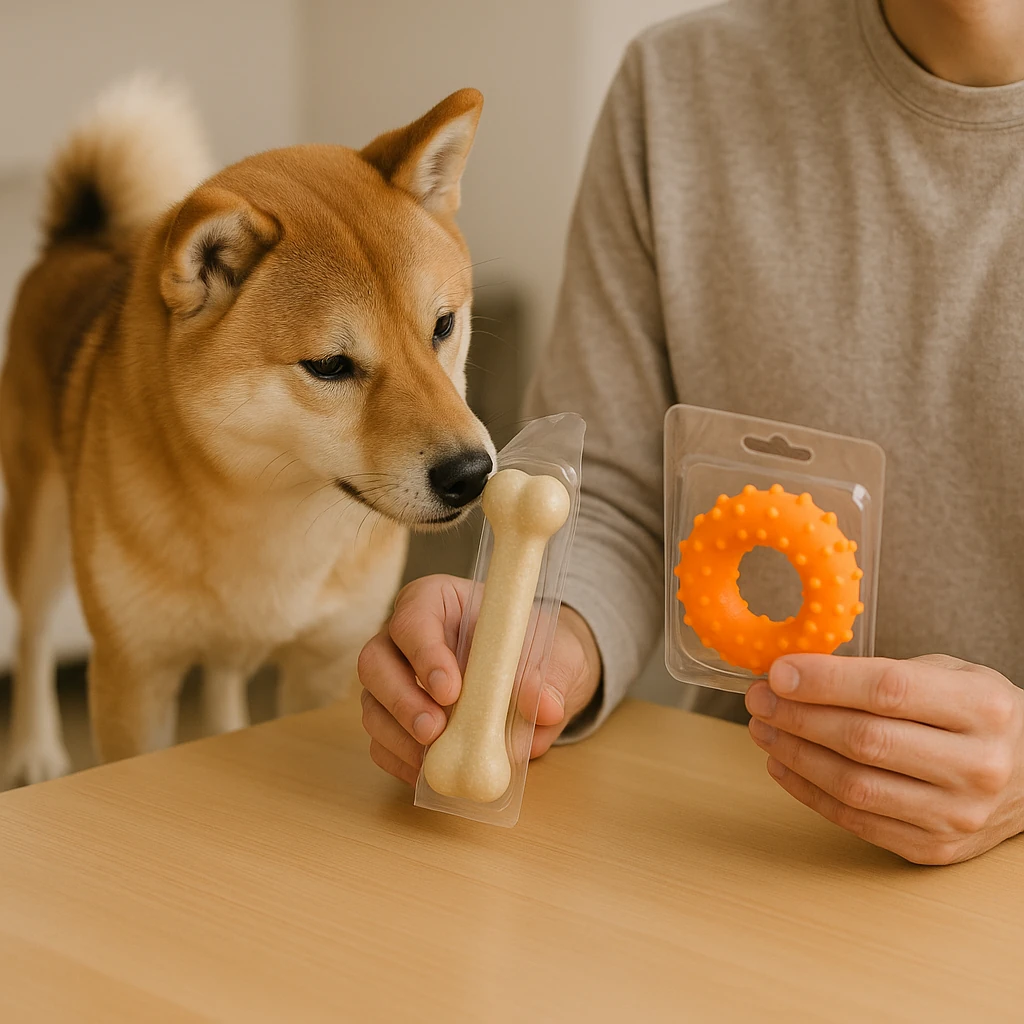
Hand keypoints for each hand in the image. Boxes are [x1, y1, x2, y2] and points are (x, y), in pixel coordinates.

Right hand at [357, 574, 601, 784]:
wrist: (542, 681)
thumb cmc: (540, 651)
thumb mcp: (559, 655)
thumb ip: (552, 675)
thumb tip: (544, 705)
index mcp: (439, 601)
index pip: (414, 618)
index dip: (424, 653)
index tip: (451, 690)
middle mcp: (405, 639)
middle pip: (375, 661)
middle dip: (401, 699)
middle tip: (434, 730)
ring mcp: (394, 681)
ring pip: (372, 704)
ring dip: (397, 735)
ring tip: (433, 759)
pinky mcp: (395, 721)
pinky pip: (382, 743)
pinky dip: (401, 761)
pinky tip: (430, 775)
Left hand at [744, 654, 1023, 864]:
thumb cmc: (979, 716)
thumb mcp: (950, 675)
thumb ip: (882, 673)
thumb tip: (797, 673)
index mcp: (983, 708)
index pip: (888, 690)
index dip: (825, 681)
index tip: (778, 672)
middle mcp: (976, 764)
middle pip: (865, 740)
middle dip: (797, 717)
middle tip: (759, 699)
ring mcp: (957, 814)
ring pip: (855, 785)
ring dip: (794, 755)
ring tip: (763, 729)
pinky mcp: (934, 848)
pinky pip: (856, 820)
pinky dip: (809, 791)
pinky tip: (783, 764)